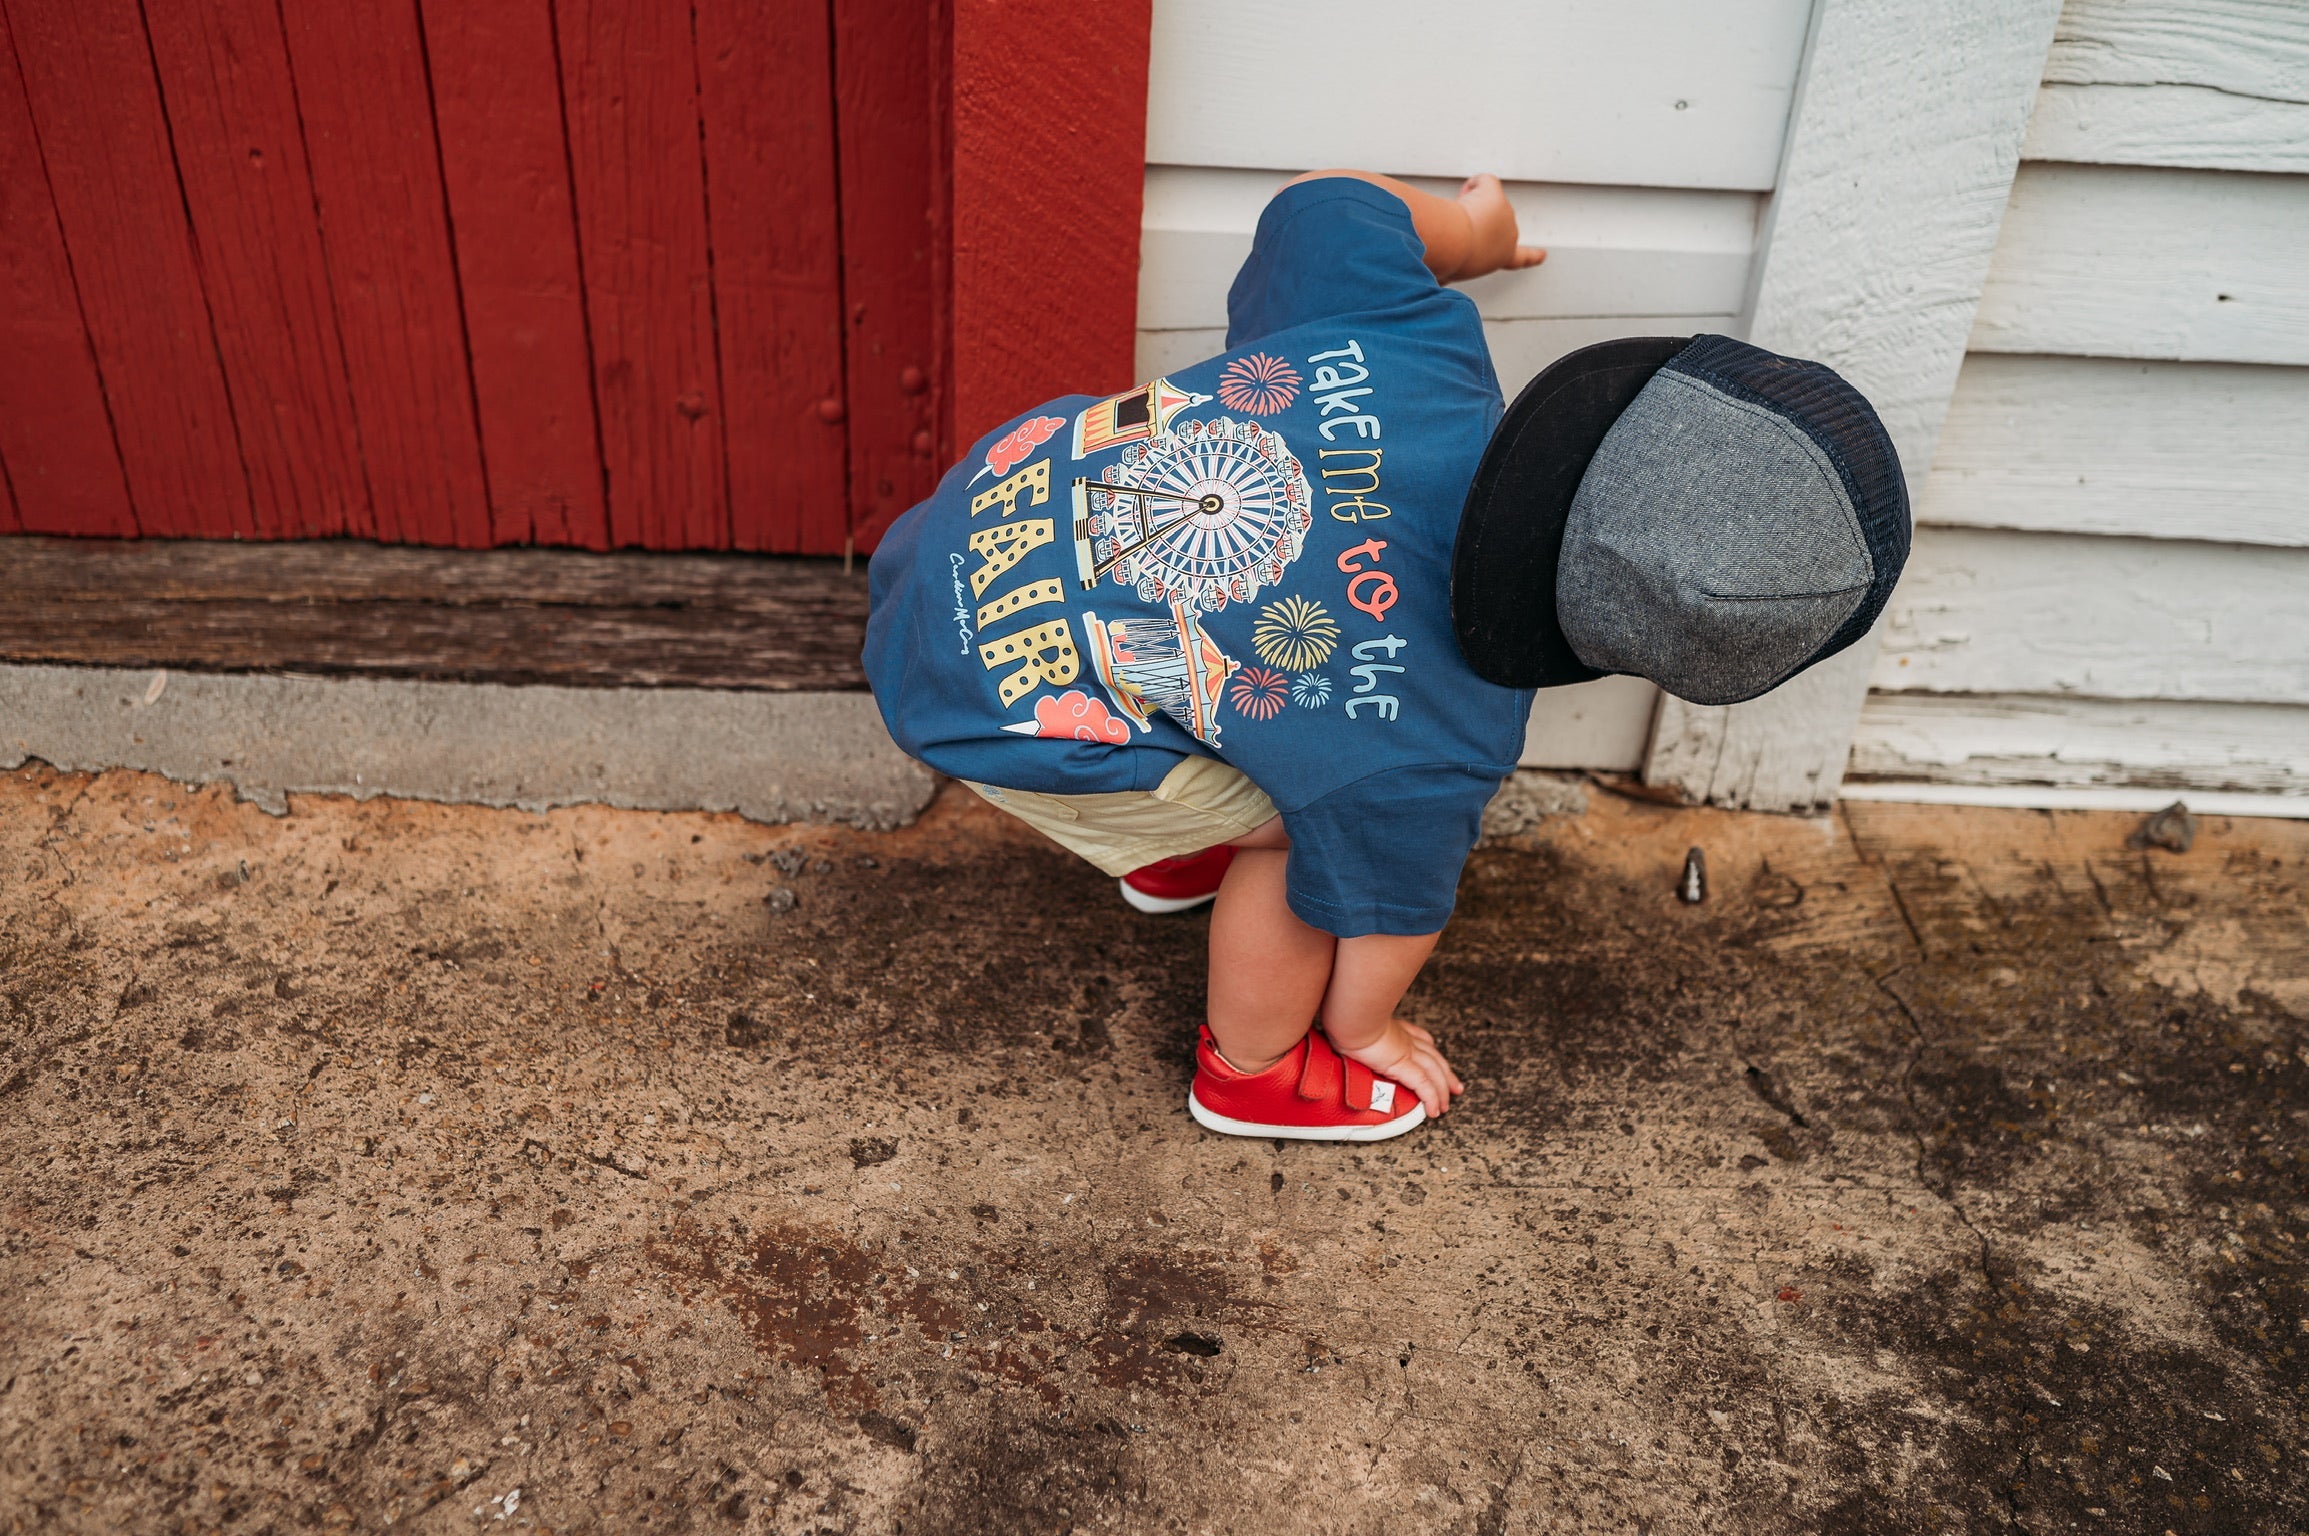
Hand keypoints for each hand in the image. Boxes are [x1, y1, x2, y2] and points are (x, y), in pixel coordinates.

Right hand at [1333, 1017, 1464, 1117]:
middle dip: (1447, 1074)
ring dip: (1443, 1091)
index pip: (1421, 1039)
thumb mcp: (1354, 1025)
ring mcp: (1407, 1052)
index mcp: (1395, 1029)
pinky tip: (1434, 1110)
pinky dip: (1432, 1098)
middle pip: (1434, 1058)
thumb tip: (1342, 1034)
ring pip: (1434, 1073)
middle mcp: (1405, 1039)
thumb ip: (1355, 1033)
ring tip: (1445, 1106)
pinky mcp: (1403, 1065)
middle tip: (1456, 1087)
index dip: (1432, 1050)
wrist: (1350, 1018)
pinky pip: (1424, 1086)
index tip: (1437, 1059)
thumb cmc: (1346, 1019)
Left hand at [1450, 174, 1545, 281]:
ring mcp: (1505, 212)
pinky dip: (1473, 185)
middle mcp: (1509, 235)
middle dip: (1476, 223)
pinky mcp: (1495, 194)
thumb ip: (1450, 276)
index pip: (1520, 258)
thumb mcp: (1451, 276)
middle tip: (1458, 233)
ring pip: (1484, 201)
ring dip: (1468, 207)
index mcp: (1502, 257)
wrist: (1454, 246)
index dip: (1531, 256)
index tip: (1541, 255)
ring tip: (1457, 220)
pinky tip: (1463, 195)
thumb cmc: (1451, 261)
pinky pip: (1486, 181)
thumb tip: (1439, 279)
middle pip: (1493, 223)